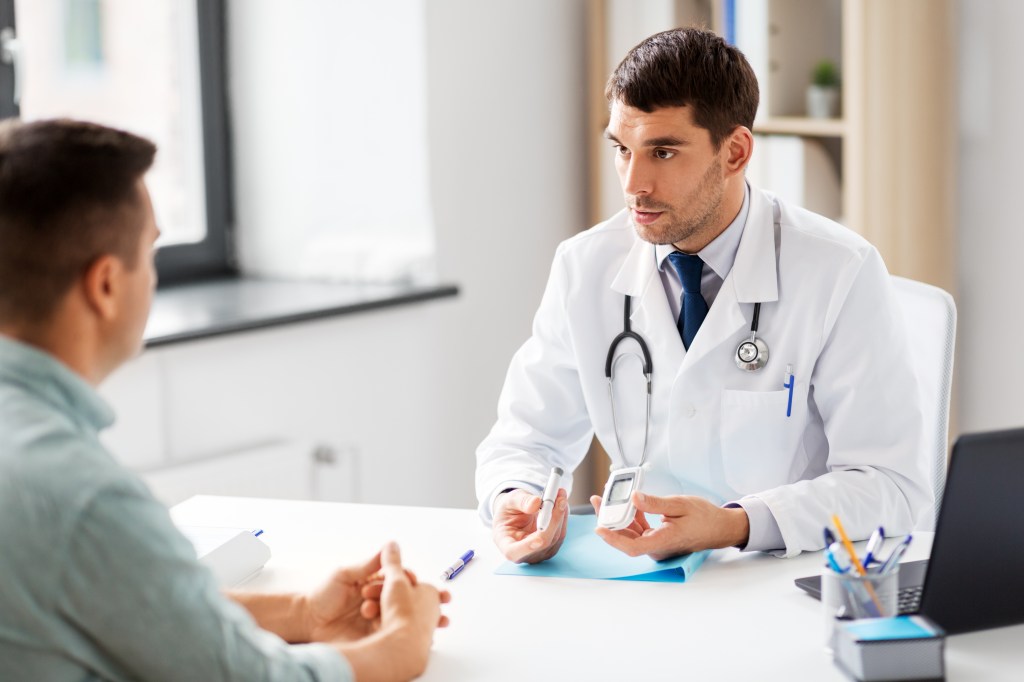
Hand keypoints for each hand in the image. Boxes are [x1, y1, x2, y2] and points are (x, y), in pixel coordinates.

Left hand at [334, 543, 449, 681]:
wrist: (307, 620)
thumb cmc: (322, 595)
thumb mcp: (345, 574)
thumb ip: (368, 564)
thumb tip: (389, 547)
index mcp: (376, 583)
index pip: (402, 581)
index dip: (414, 581)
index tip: (419, 580)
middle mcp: (382, 601)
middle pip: (411, 600)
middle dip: (432, 601)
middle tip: (445, 600)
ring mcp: (380, 619)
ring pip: (407, 618)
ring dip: (424, 618)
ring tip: (437, 620)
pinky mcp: (375, 636)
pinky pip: (395, 635)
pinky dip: (410, 634)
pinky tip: (422, 635)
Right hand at [492, 488, 568, 563]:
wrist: (515, 514)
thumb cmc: (508, 511)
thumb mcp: (510, 501)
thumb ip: (521, 501)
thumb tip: (536, 503)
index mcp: (505, 544)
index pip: (514, 552)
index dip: (528, 546)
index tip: (540, 533)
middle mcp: (523, 554)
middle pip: (542, 542)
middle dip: (553, 519)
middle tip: (560, 499)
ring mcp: (538, 554)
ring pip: (555, 537)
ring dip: (560, 515)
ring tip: (560, 495)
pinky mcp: (550, 549)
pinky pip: (561, 534)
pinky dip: (562, 517)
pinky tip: (560, 504)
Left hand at [590, 492, 749, 559]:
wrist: (719, 527)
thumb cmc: (704, 517)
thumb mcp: (680, 504)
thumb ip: (655, 503)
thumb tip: (634, 498)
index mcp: (664, 541)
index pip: (633, 546)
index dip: (614, 539)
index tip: (600, 528)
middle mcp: (657, 546)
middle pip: (626, 538)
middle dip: (609, 520)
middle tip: (597, 500)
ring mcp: (656, 544)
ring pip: (630, 533)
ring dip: (617, 517)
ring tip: (605, 498)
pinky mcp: (657, 538)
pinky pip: (638, 529)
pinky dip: (630, 516)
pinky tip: (625, 502)